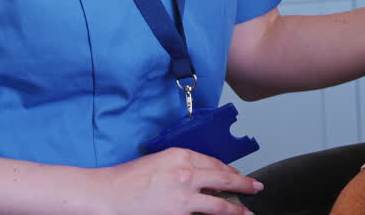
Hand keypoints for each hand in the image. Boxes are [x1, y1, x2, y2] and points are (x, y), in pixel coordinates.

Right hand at [95, 148, 261, 214]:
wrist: (107, 195)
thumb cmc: (126, 179)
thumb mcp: (159, 161)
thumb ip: (182, 166)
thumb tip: (201, 175)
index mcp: (181, 156)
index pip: (215, 163)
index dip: (230, 171)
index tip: (239, 175)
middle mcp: (187, 175)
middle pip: (225, 180)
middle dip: (244, 185)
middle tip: (256, 188)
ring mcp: (184, 199)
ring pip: (218, 206)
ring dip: (235, 210)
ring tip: (246, 213)